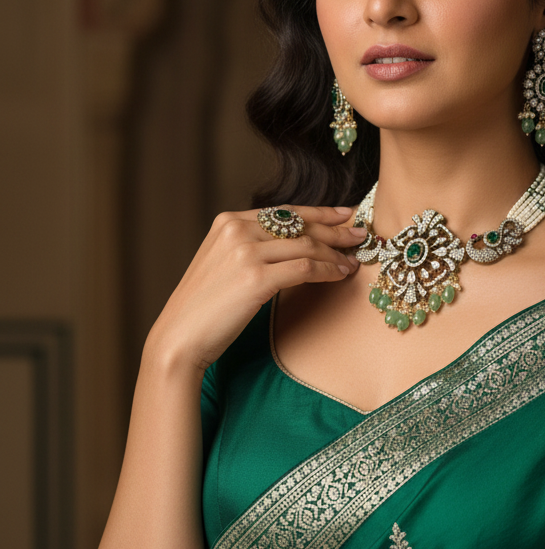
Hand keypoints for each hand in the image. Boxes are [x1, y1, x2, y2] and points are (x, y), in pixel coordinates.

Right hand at [144, 206, 364, 372]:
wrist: (180, 337)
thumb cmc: (204, 308)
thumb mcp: (222, 264)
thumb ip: (250, 247)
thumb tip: (292, 244)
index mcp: (227, 221)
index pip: (284, 211)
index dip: (319, 212)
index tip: (344, 213)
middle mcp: (236, 230)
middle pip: (300, 225)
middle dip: (335, 228)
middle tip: (361, 233)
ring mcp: (246, 252)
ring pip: (306, 245)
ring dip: (336, 252)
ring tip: (354, 260)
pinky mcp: (256, 278)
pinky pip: (305, 268)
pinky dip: (328, 270)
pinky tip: (341, 274)